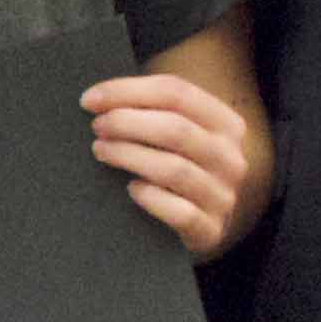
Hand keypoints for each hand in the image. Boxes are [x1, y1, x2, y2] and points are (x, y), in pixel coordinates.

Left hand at [86, 70, 257, 256]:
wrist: (199, 225)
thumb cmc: (175, 168)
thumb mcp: (175, 135)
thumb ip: (151, 111)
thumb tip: (97, 98)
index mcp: (226, 124)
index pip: (177, 92)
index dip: (127, 91)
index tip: (89, 99)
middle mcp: (231, 158)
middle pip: (176, 129)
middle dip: (126, 123)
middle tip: (96, 126)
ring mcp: (223, 196)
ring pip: (174, 169)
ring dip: (128, 155)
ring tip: (101, 150)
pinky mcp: (211, 230)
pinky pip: (180, 212)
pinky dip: (151, 198)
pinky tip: (131, 189)